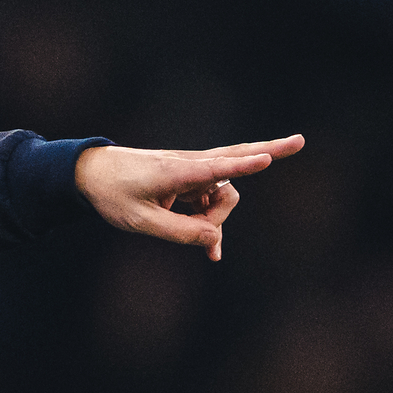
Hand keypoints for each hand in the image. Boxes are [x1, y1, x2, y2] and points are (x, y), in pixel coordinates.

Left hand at [75, 136, 303, 260]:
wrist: (90, 173)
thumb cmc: (113, 195)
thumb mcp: (141, 223)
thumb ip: (180, 234)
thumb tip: (215, 242)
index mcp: (176, 173)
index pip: (217, 169)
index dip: (243, 167)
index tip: (265, 159)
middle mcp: (189, 166)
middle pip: (236, 161)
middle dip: (270, 152)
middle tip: (301, 141)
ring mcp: (191, 171)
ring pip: (223, 195)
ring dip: (215, 220)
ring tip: (191, 238)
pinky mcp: (189, 179)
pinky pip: (211, 202)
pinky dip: (212, 221)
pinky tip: (212, 250)